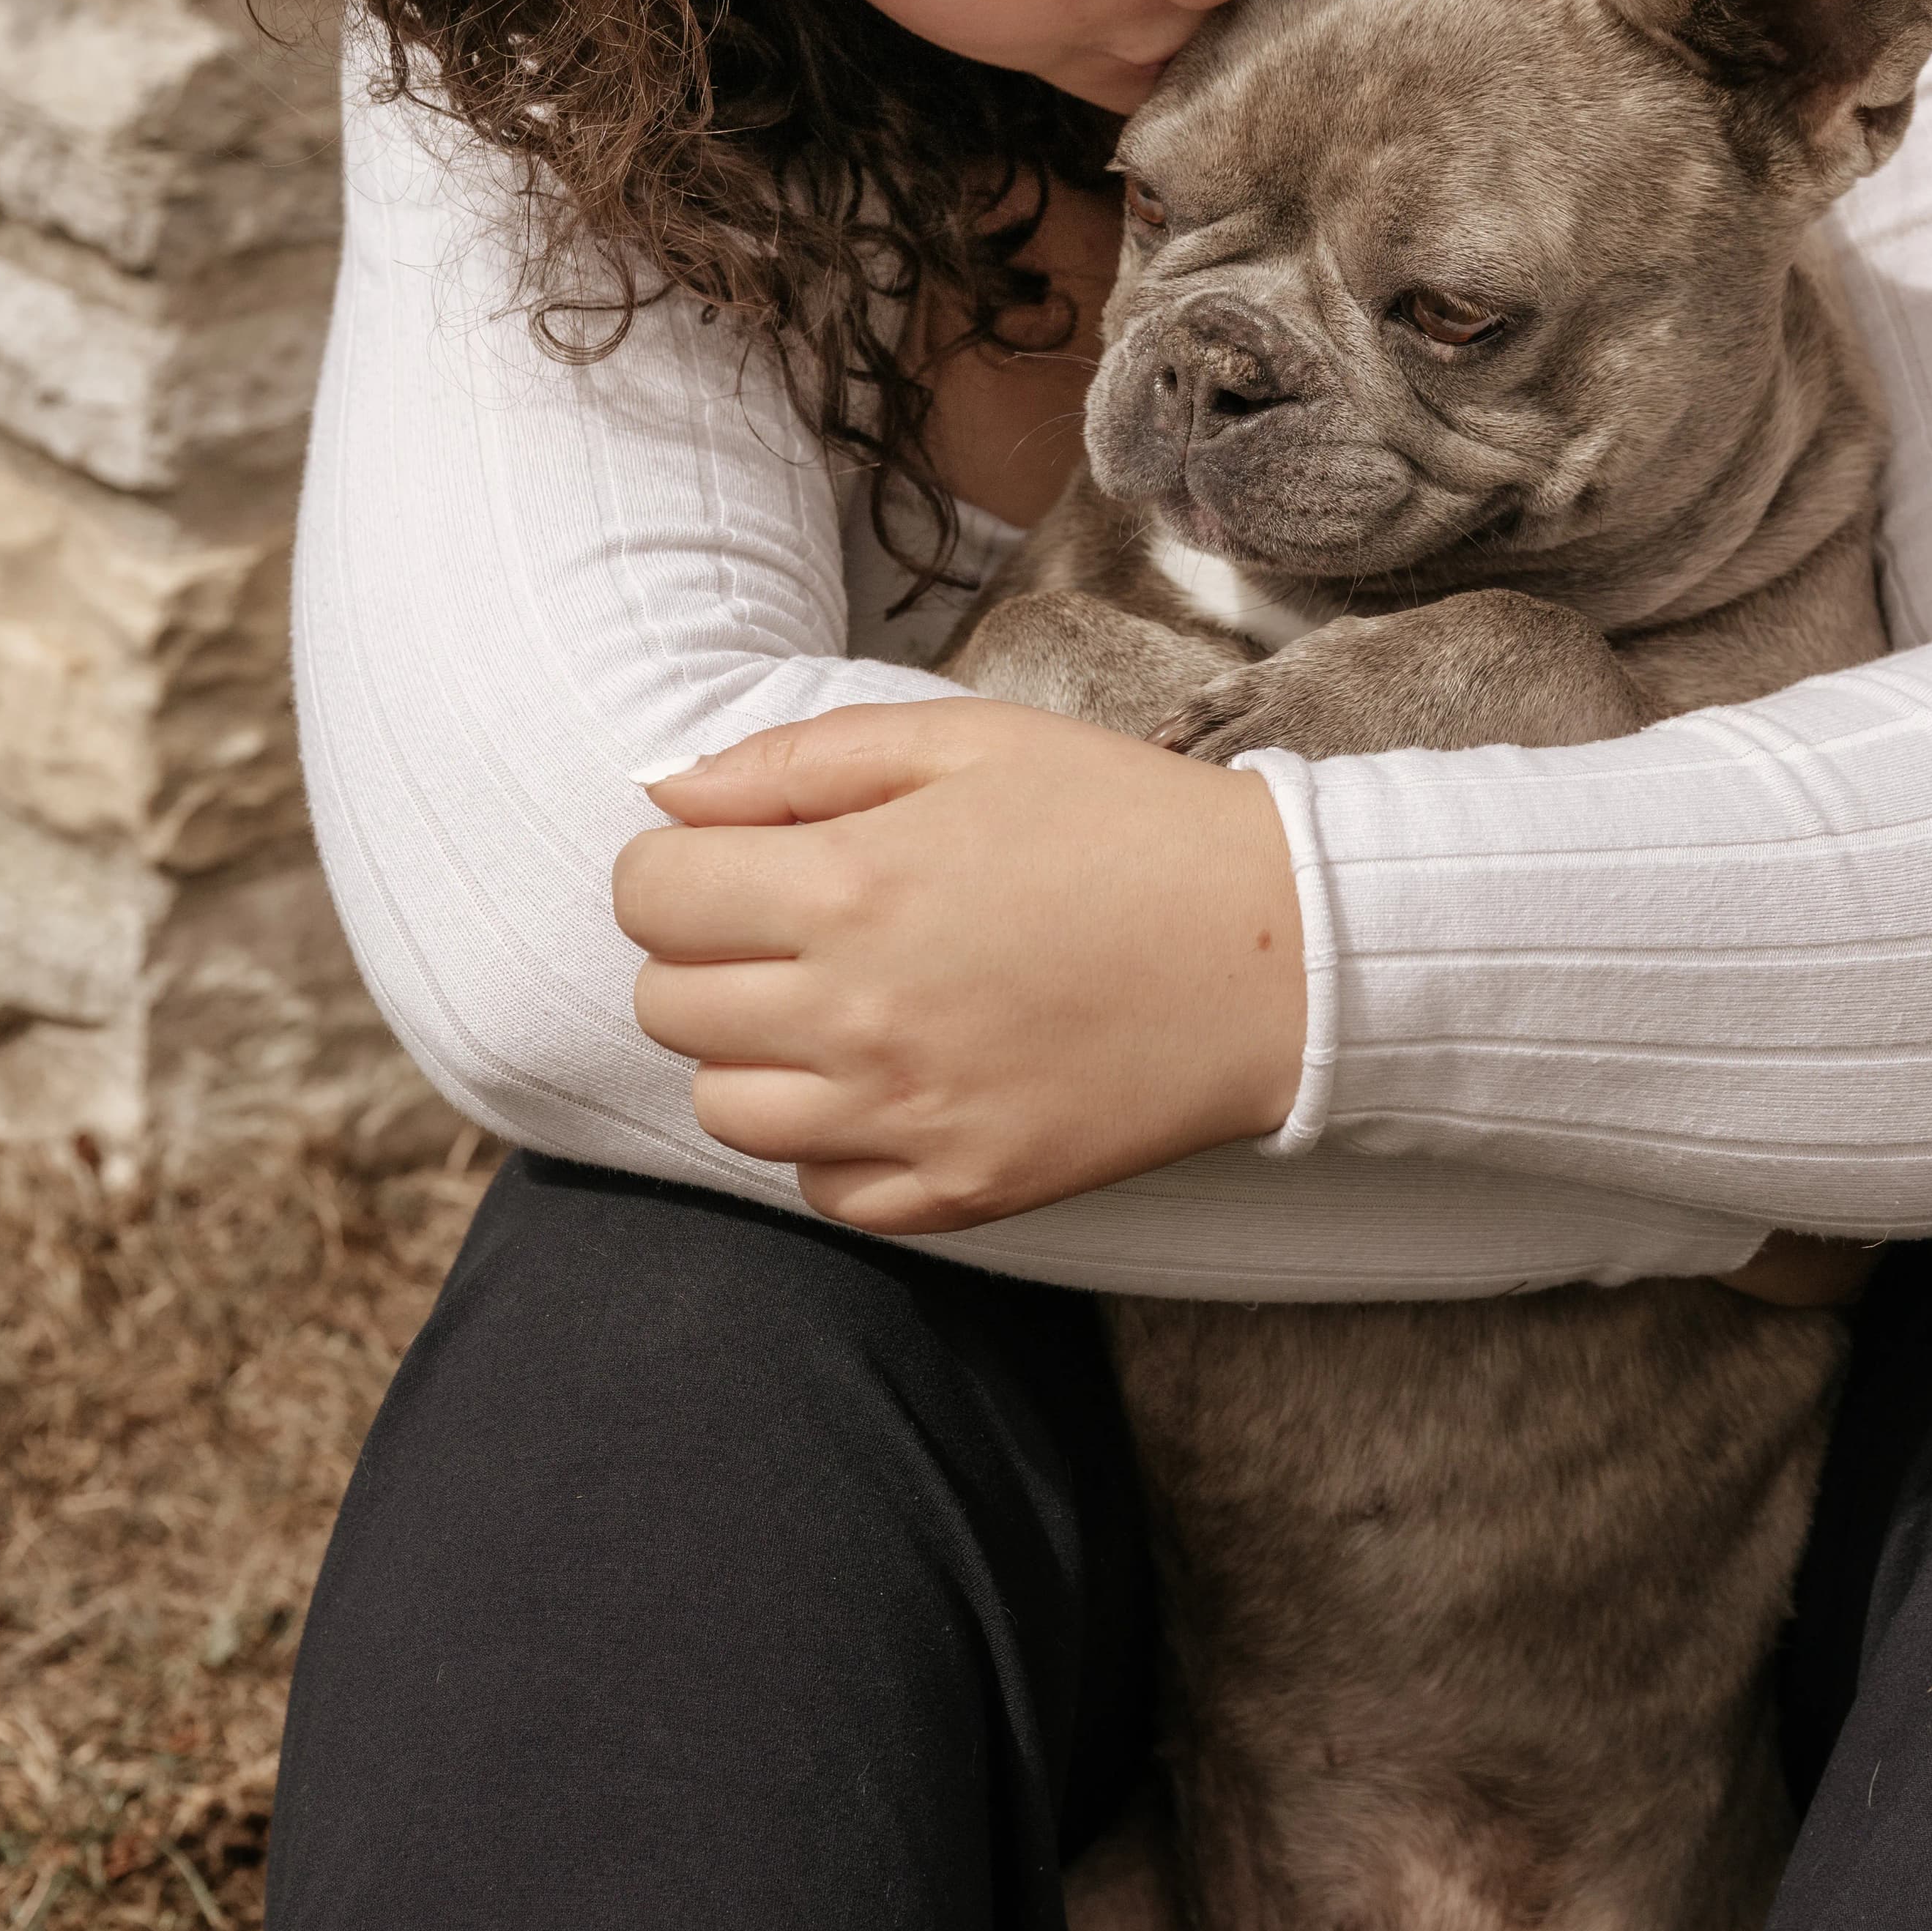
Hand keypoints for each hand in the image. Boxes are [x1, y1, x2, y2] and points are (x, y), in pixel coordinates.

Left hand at [614, 698, 1306, 1235]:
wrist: (1281, 951)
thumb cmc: (1126, 824)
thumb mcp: (970, 740)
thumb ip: (800, 759)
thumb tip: (668, 790)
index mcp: (850, 885)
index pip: (650, 895)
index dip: (675, 865)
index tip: (732, 858)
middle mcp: (858, 1014)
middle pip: (668, 1005)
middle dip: (706, 953)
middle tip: (792, 923)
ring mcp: (907, 1117)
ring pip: (726, 1110)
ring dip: (754, 1052)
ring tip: (839, 1003)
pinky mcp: (963, 1190)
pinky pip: (823, 1189)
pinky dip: (832, 1142)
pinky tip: (894, 1079)